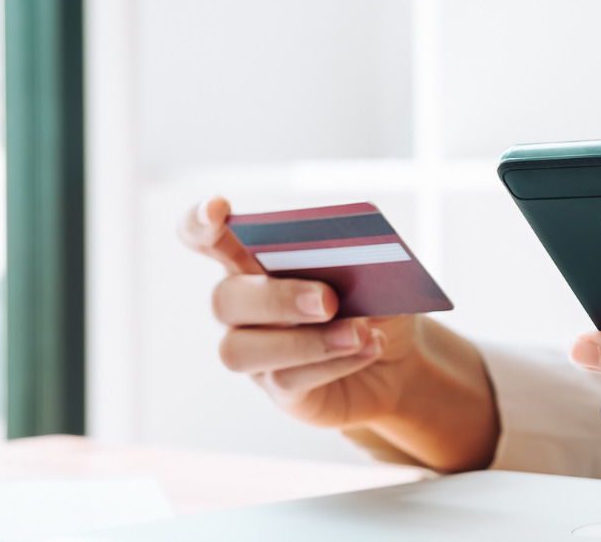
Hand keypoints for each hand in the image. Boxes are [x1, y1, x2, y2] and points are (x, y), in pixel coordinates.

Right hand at [179, 196, 499, 470]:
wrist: (400, 357)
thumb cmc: (373, 301)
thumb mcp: (371, 269)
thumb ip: (348, 253)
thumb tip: (343, 250)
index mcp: (253, 260)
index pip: (204, 236)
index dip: (200, 222)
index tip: (218, 208)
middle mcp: (243, 307)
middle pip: (225, 299)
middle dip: (275, 298)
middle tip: (328, 300)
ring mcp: (256, 353)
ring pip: (243, 349)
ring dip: (305, 341)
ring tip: (360, 332)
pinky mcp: (280, 390)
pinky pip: (288, 379)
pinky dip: (334, 362)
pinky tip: (370, 346)